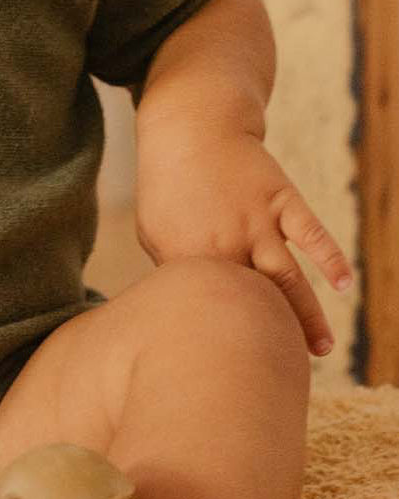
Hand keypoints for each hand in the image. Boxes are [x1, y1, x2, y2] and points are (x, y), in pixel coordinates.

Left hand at [134, 127, 352, 355]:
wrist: (189, 128)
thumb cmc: (167, 185)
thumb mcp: (154, 231)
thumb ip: (172, 272)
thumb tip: (184, 309)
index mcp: (190, 253)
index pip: (210, 306)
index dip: (221, 336)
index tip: (231, 368)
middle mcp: (227, 241)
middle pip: (253, 299)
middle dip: (269, 335)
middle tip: (285, 370)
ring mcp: (257, 219)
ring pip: (286, 275)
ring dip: (306, 313)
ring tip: (319, 349)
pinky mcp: (281, 198)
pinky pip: (310, 230)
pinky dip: (329, 256)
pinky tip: (343, 283)